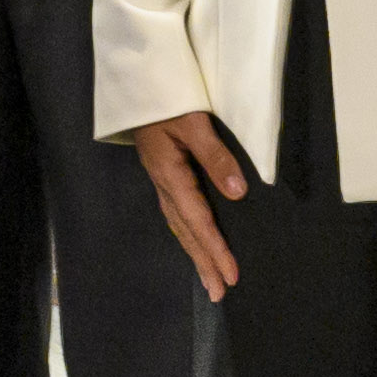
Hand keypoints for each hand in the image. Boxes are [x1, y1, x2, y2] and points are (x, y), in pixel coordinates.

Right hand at [125, 111, 249, 298]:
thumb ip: (215, 157)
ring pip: (180, 226)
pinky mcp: (164, 175)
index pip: (197, 221)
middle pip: (186, 232)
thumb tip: (238, 193)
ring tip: (210, 280)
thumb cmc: (167, 98)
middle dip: (203, 263)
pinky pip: (178, 213)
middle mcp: (164, 184)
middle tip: (219, 293)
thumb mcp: (194, 123)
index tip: (230, 275)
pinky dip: (189, 235)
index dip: (214, 249)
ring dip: (196, 254)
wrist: (138, 83)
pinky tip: (197, 244)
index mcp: (169, 175)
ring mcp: (162, 181)